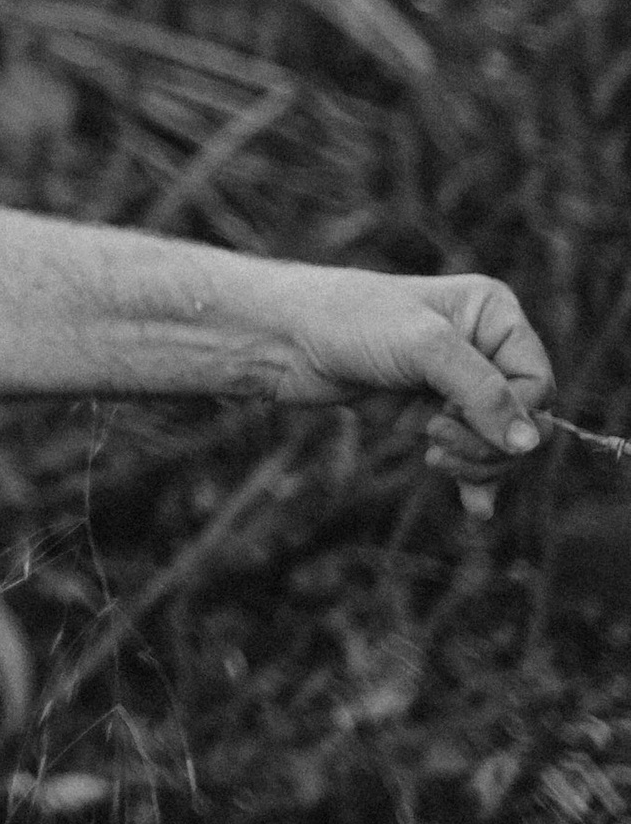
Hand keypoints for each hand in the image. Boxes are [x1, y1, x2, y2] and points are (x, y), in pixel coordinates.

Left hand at [274, 268, 551, 474]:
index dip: (512, 414)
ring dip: (474, 462)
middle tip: (437, 442)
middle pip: (523, 419)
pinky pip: (468, 454)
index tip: (456, 419)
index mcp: (493, 314)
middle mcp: (482, 348)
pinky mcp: (429, 414)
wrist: (285, 338)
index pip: (537, 383)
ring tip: (433, 459)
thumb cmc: (352, 320)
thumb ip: (482, 394)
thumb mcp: (426, 347)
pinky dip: (473, 480)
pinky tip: (475, 508)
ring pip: (497, 442)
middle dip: (488, 443)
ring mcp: (455, 385)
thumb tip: (530, 442)